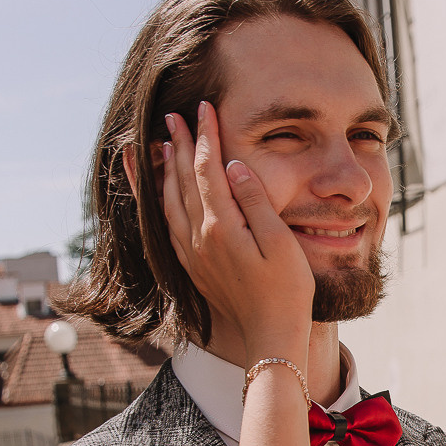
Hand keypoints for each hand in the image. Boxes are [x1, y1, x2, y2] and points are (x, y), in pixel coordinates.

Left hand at [162, 101, 313, 365]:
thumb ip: (254, 201)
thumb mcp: (281, 242)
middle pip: (182, 180)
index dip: (205, 136)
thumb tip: (232, 167)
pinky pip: (166, 226)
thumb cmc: (287, 291)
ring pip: (167, 202)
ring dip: (163, 171)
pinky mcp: (192, 268)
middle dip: (179, 144)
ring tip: (159, 145)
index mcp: (221, 227)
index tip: (203, 108)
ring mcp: (192, 254)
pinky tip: (160, 194)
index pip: (208, 169)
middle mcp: (199, 238)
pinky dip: (159, 202)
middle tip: (172, 115)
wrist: (270, 337)